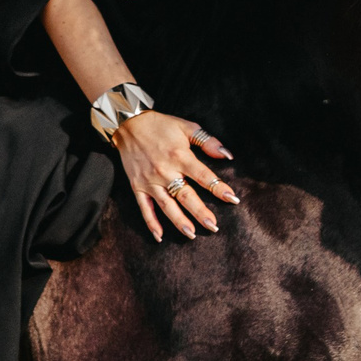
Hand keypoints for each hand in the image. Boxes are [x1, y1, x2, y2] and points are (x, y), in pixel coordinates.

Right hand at [112, 111, 236, 241]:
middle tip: (214, 227)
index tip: (232, 199)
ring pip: (167, 206)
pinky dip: (151, 223)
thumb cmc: (160, 125)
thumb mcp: (186, 126)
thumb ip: (207, 141)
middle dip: (201, 213)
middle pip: (186, 196)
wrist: (128, 123)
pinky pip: (145, 208)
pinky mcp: (138, 186)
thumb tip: (227, 155)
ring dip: (179, 221)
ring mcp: (150, 181)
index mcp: (179, 155)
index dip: (219, 188)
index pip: (203, 176)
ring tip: (192, 234)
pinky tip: (160, 236)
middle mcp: (165, 171)